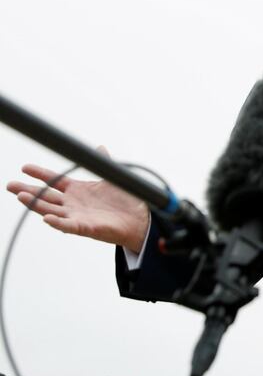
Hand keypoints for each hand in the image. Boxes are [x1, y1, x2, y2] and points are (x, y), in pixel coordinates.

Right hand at [5, 147, 149, 252]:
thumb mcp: (111, 179)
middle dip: (27, 191)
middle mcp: (72, 204)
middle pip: (45, 196)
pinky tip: (46, 218)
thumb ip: (104, 164)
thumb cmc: (123, 201)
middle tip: (10, 185)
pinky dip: (57, 222)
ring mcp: (77, 216)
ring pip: (51, 210)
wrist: (138, 218)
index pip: (54, 180)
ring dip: (36, 205)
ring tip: (21, 196)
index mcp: (77, 190)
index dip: (40, 174)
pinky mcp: (86, 228)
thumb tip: (100, 148)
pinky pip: (68, 226)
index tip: (24, 167)